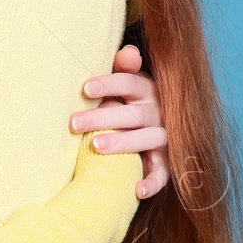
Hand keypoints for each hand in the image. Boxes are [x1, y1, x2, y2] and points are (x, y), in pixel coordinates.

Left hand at [69, 45, 168, 199]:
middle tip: (74, 123)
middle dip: (103, 117)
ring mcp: (165, 137)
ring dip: (123, 143)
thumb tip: (129, 53)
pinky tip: (136, 189)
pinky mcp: (167, 160)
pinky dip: (152, 182)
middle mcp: (158, 111)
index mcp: (147, 88)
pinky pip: (163, 173)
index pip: (130, 83)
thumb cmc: (125, 98)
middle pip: (133, 114)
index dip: (109, 85)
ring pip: (148, 139)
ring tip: (95, 147)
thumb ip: (123, 68)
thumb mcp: (125, 80)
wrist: (151, 122)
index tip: (85, 89)